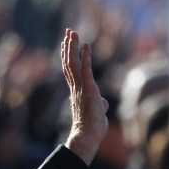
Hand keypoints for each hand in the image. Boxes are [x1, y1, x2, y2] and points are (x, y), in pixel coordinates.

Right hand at [61, 29, 108, 164]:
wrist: (87, 137)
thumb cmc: (92, 128)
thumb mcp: (97, 112)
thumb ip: (99, 103)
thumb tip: (104, 102)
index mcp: (76, 91)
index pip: (69, 70)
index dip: (66, 56)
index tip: (64, 44)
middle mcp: (75, 87)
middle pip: (69, 62)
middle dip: (68, 46)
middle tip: (68, 31)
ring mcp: (80, 88)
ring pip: (73, 63)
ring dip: (72, 46)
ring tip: (72, 32)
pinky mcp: (88, 89)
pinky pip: (86, 69)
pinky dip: (86, 56)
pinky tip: (86, 44)